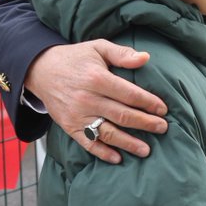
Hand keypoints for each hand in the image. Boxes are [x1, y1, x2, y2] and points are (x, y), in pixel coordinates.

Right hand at [25, 40, 166, 163]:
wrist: (41, 70)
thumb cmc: (75, 58)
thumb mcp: (98, 48)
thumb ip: (122, 54)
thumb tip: (146, 58)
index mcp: (97, 78)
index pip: (129, 94)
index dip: (149, 103)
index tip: (163, 109)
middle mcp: (88, 99)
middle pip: (122, 115)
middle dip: (146, 124)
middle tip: (162, 128)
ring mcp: (78, 115)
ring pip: (108, 133)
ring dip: (129, 143)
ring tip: (146, 149)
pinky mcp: (69, 126)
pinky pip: (88, 143)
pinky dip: (103, 153)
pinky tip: (118, 158)